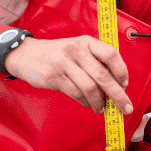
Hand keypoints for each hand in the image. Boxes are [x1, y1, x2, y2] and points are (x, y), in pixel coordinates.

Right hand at [2, 36, 132, 114]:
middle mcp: (76, 50)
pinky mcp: (54, 77)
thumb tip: (116, 84)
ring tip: (100, 108)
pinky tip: (86, 103)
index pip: (111, 54)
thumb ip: (95, 61)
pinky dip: (84, 102)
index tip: (124, 84)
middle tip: (125, 107)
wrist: (26, 54)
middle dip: (117, 95)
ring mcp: (64, 63)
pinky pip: (75, 94)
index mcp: (86, 42)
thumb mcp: (77, 49)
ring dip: (98, 102)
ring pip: (89, 88)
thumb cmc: (58, 54)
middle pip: (103, 76)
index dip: (121, 71)